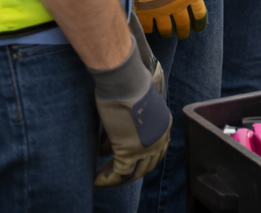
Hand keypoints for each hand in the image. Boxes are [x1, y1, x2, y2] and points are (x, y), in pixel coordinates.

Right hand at [90, 37, 171, 186]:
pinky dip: (107, 179)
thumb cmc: (129, 86)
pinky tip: (97, 179)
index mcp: (164, 124)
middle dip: (132, 169)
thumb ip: (133, 123)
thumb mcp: (137, 106)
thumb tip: (114, 138)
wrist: (126, 81)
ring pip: (135, 173)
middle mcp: (160, 138)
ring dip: (119, 176)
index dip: (142, 158)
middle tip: (114, 170)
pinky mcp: (130, 151)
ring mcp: (147, 146)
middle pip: (148, 165)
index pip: (157, 150)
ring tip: (103, 175)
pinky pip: (120, 174)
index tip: (126, 160)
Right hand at [133, 0, 207, 38]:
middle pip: (184, 26)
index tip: (198, 26)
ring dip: (168, 32)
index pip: (200, 15)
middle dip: (184, 31)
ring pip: (167, 30)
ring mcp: (161, 10)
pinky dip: (151, 28)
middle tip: (183, 33)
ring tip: (167, 32)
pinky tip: (151, 27)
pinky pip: (149, 27)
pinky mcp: (145, 11)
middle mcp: (179, 5)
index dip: (200, 23)